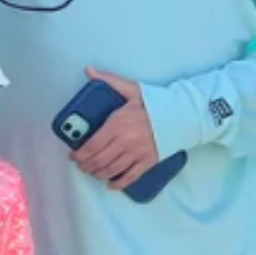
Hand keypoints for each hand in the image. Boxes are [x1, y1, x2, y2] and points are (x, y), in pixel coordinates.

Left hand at [71, 69, 160, 189]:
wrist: (181, 115)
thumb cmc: (155, 102)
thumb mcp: (131, 89)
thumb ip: (108, 80)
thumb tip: (89, 70)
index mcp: (117, 124)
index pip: (92, 145)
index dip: (80, 154)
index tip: (73, 156)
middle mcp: (124, 141)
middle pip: (99, 160)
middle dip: (86, 165)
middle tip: (81, 165)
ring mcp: (137, 153)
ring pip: (111, 170)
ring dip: (98, 174)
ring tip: (92, 172)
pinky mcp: (148, 162)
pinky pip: (130, 177)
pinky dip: (118, 183)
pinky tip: (110, 184)